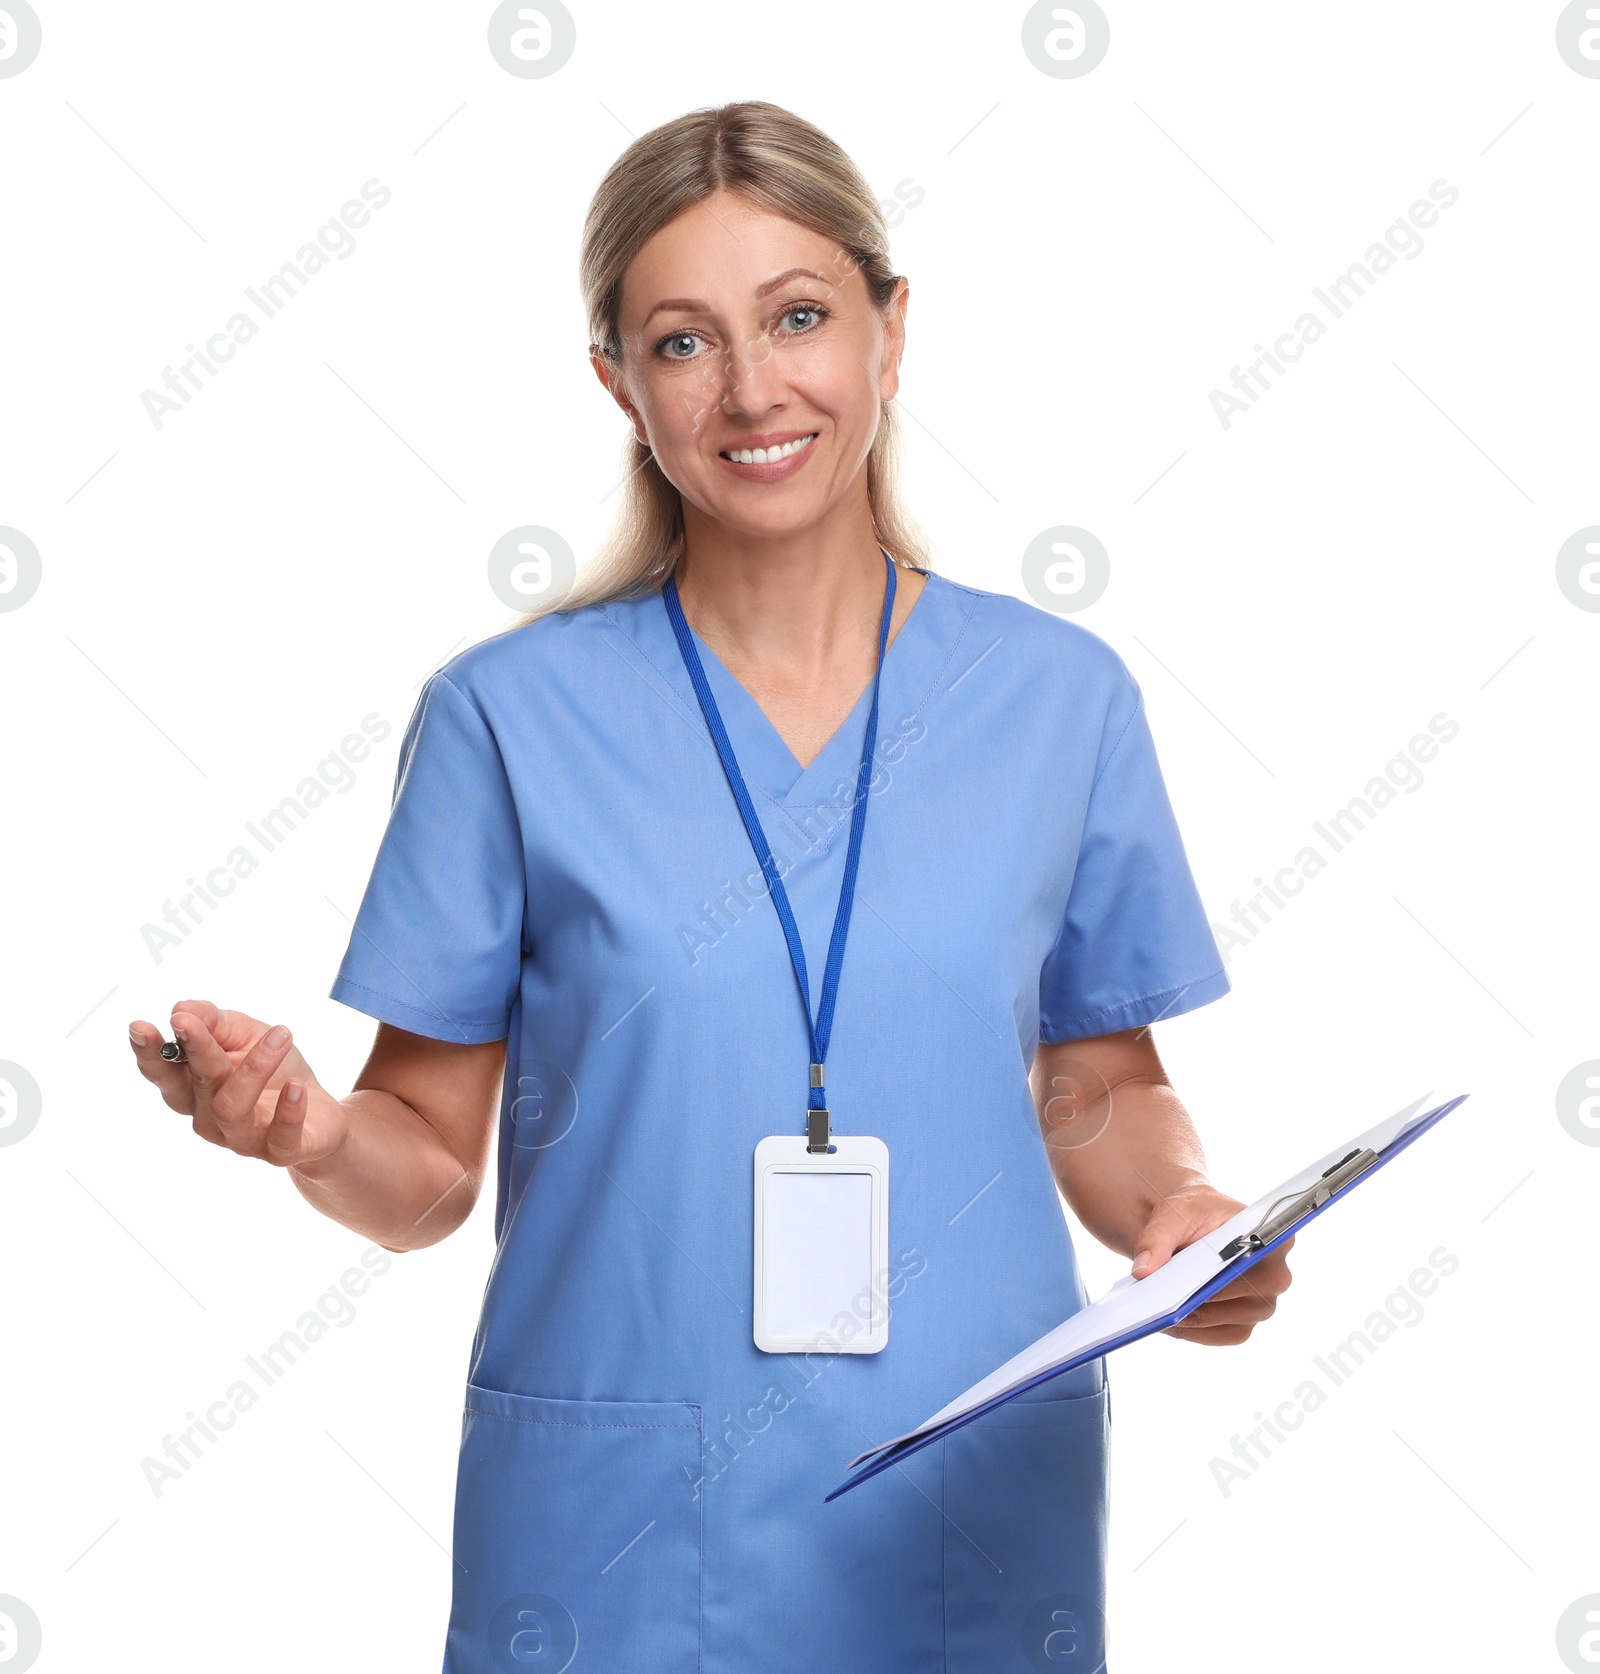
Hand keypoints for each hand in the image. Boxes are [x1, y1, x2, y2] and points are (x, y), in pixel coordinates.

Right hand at [128, 998, 348, 1169]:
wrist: (322, 1113)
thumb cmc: (276, 1072)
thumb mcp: (248, 1035)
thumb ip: (215, 1022)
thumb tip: (182, 1007)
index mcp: (194, 1087)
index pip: (163, 1071)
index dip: (149, 1052)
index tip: (139, 1026)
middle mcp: (208, 1116)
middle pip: (192, 1085)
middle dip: (192, 1050)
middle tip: (187, 1022)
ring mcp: (240, 1138)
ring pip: (230, 1107)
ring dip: (254, 1068)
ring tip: (281, 1035)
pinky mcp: (278, 1151)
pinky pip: (279, 1135)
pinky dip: (289, 1109)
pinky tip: (296, 1086)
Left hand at [1130, 1183, 1293, 1345]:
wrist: (1191, 1224)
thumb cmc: (1192, 1213)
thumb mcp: (1172, 1215)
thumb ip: (1156, 1238)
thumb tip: (1143, 1271)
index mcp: (1273, 1239)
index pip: (1254, 1264)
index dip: (1225, 1275)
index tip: (1194, 1283)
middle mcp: (1276, 1276)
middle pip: (1241, 1299)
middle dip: (1201, 1301)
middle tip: (1163, 1303)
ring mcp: (1262, 1305)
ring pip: (1227, 1323)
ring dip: (1192, 1320)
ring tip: (1156, 1312)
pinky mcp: (1243, 1324)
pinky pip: (1218, 1335)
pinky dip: (1191, 1330)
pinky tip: (1165, 1321)